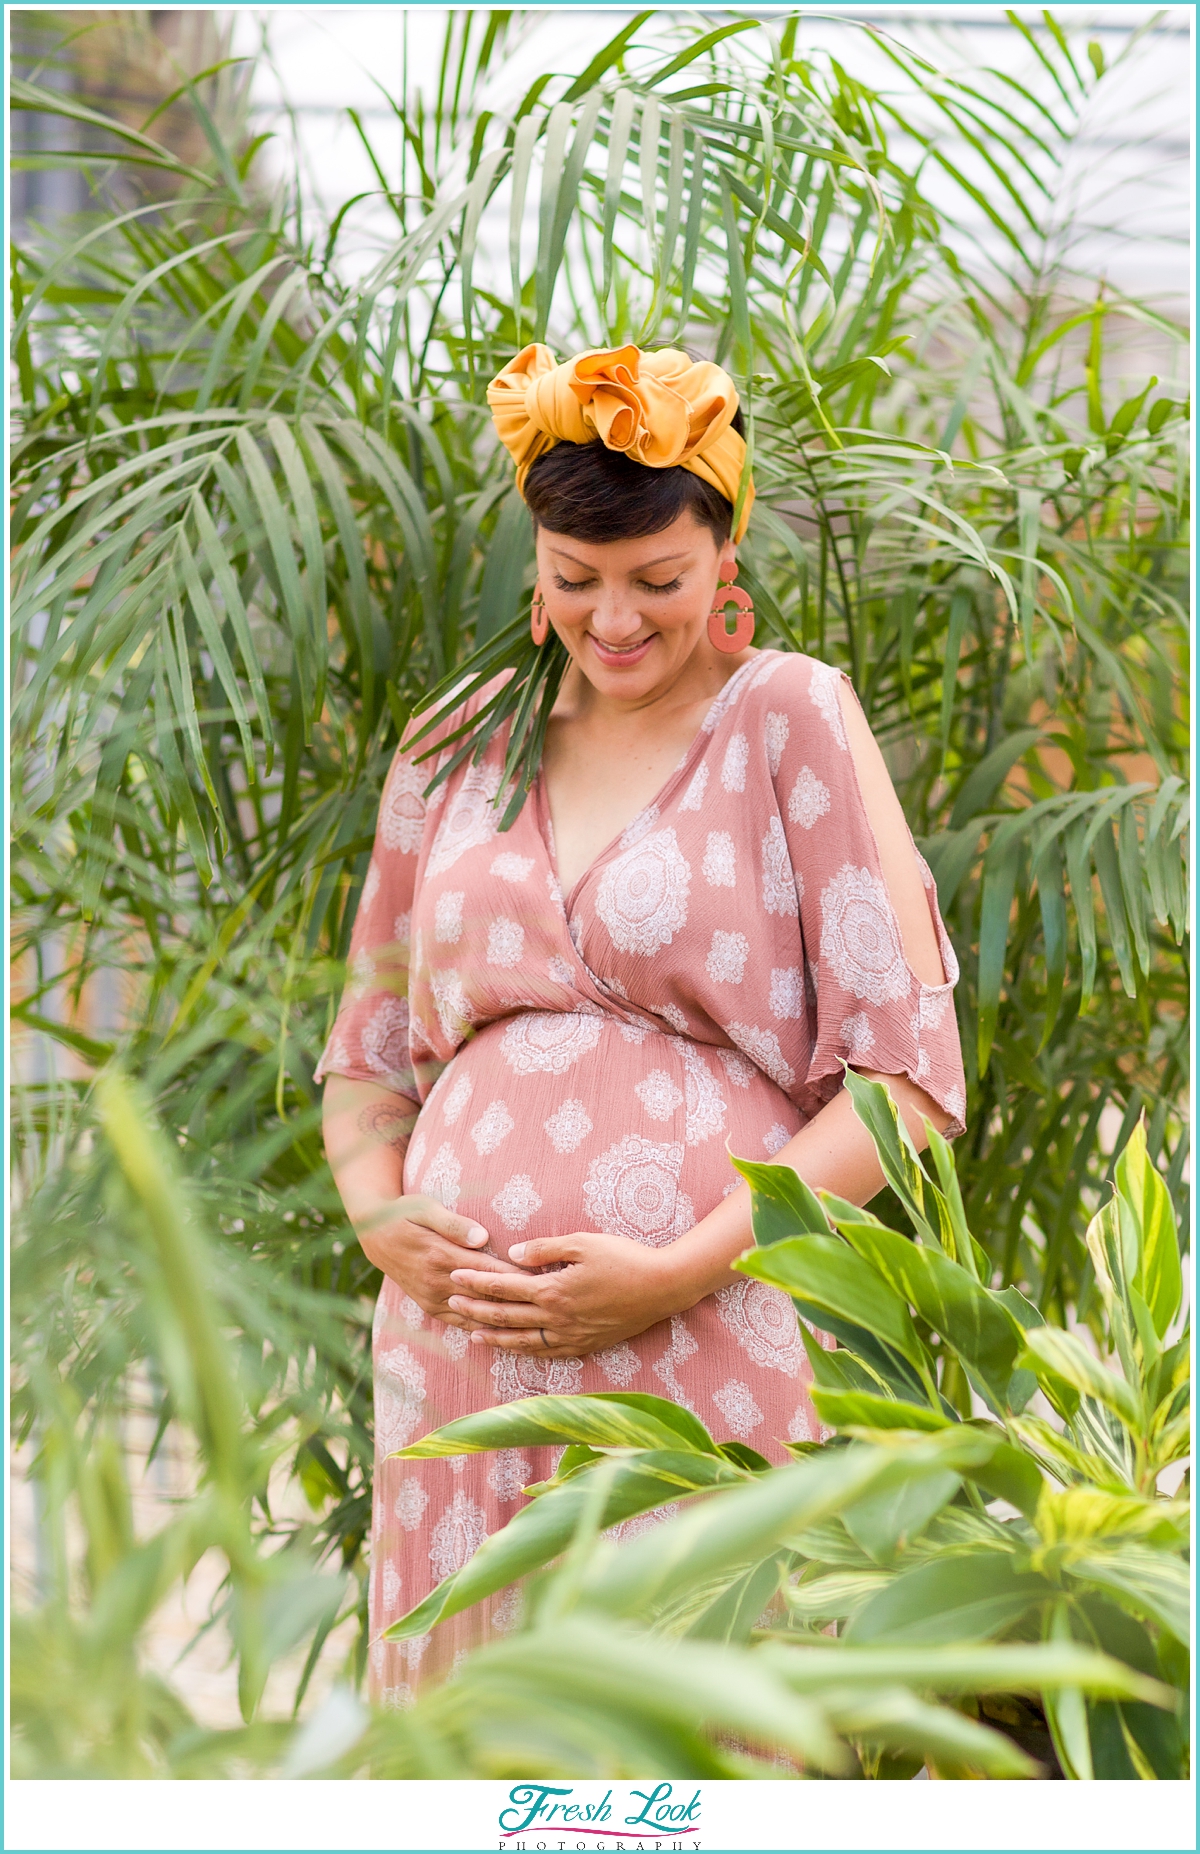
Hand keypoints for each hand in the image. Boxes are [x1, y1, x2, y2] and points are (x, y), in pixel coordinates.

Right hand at [353, 1194, 531, 1326]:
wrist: (375, 1236)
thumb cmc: (406, 1214)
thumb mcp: (427, 1208)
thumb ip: (455, 1224)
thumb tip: (482, 1237)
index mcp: (441, 1256)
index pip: (488, 1271)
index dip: (516, 1277)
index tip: (544, 1281)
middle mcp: (437, 1282)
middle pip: (485, 1297)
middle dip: (517, 1302)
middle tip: (550, 1306)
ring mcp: (432, 1298)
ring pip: (474, 1315)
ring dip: (503, 1321)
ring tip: (535, 1326)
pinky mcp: (430, 1307)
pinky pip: (459, 1323)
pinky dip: (482, 1330)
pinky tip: (504, 1336)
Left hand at [447, 1230, 682, 1356]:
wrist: (662, 1287)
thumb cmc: (625, 1258)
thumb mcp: (584, 1243)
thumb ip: (545, 1249)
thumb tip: (513, 1256)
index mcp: (554, 1291)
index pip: (504, 1287)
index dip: (476, 1282)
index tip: (454, 1276)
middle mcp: (558, 1319)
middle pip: (507, 1316)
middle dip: (476, 1310)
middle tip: (450, 1305)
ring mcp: (572, 1336)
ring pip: (524, 1341)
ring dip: (496, 1336)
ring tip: (473, 1334)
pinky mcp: (586, 1345)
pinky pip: (548, 1352)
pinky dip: (525, 1351)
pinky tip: (515, 1348)